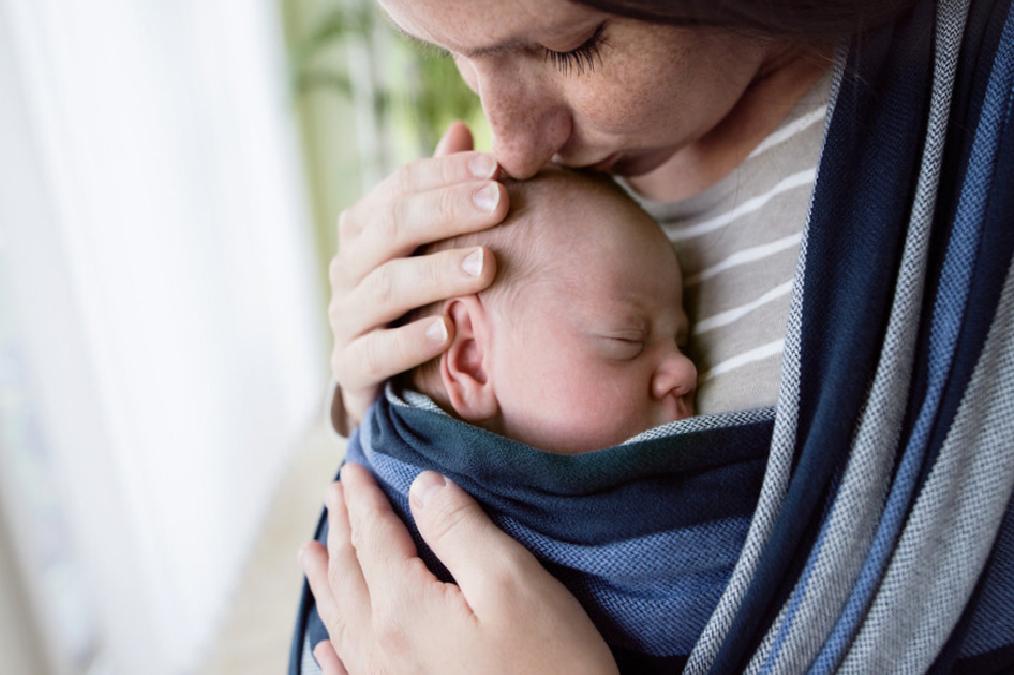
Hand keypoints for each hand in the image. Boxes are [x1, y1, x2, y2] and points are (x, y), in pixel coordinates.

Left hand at [299, 463, 617, 674]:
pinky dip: (334, 651)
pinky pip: (351, 672)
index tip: (351, 470)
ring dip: (327, 579)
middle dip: (343, 528)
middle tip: (335, 493)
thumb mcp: (511, 581)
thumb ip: (460, 529)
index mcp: (403, 609)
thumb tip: (422, 486)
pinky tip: (326, 646)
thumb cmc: (550, 664)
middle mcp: (382, 648)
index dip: (363, 500)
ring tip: (312, 553)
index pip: (373, 538)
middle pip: (350, 574)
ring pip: (343, 619)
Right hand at [329, 123, 504, 424]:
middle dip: (447, 211)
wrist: (392, 379)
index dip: (447, 173)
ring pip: (386, 287)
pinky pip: (374, 354)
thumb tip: (461, 130)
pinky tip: (447, 333)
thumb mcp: (434, 244)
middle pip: (391, 227)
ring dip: (436, 273)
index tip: (498, 167)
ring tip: (485, 266)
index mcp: (367, 227)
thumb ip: (444, 194)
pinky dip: (410, 342)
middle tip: (500, 203)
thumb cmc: (423, 298)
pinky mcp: (350, 368)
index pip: (402, 186)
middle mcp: (350, 266)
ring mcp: (346, 317)